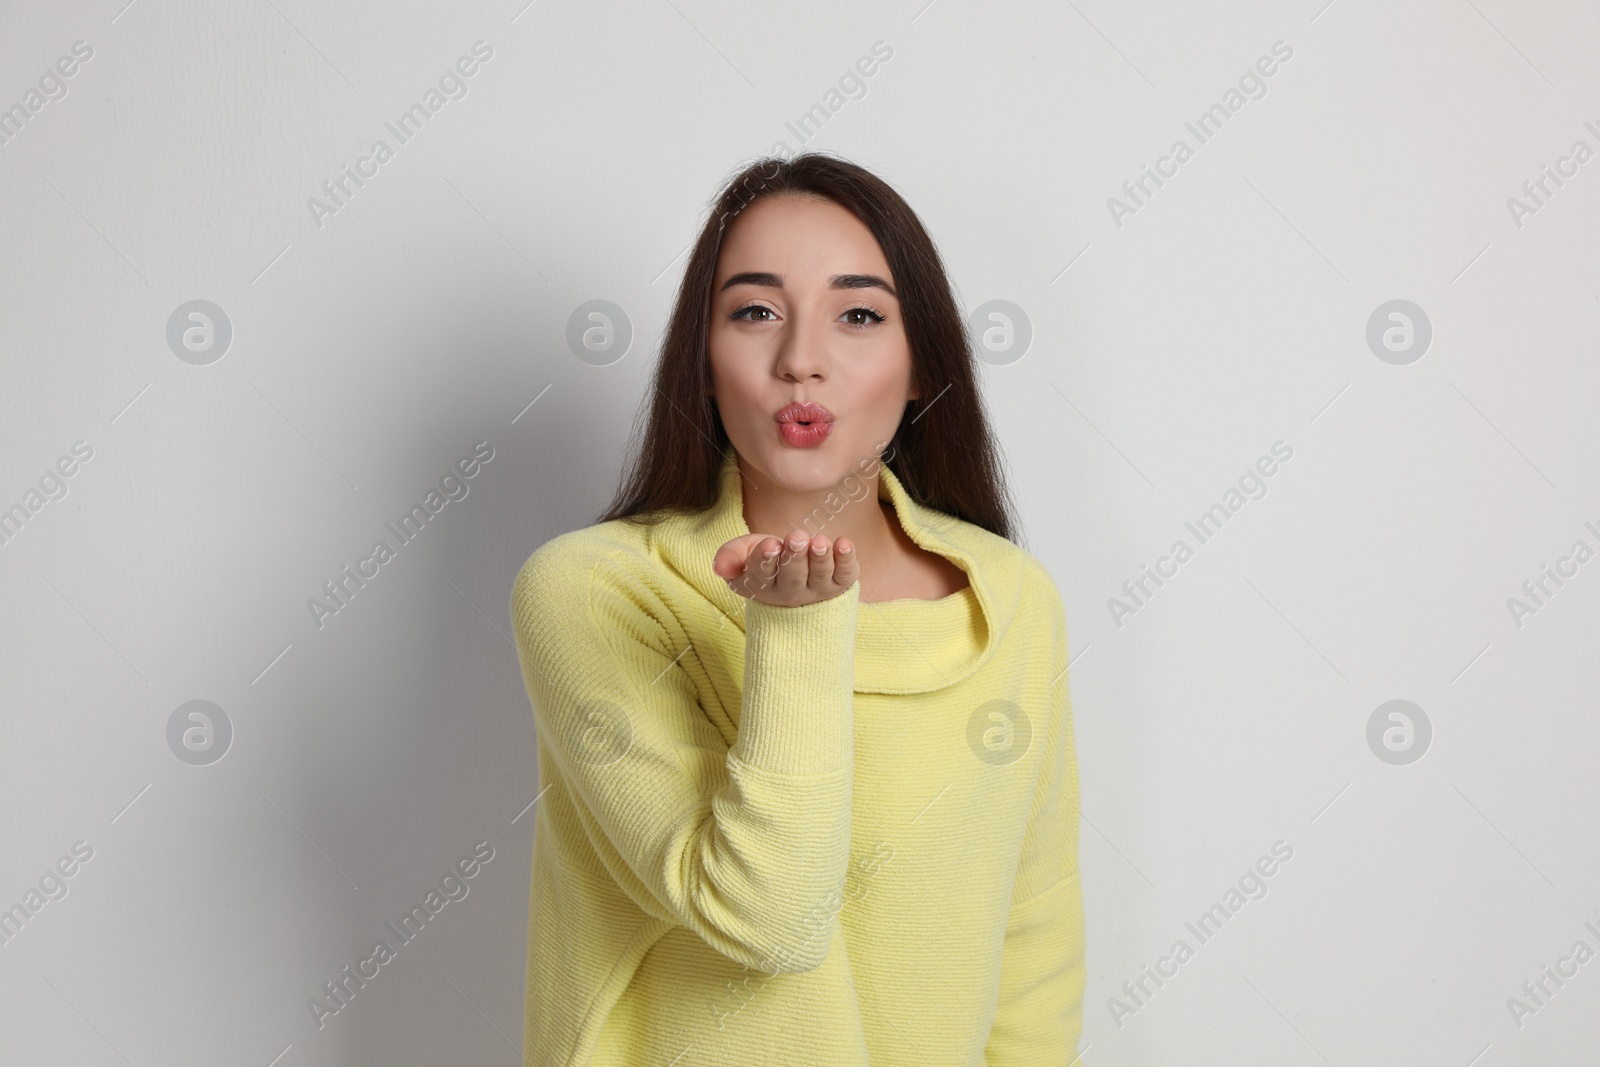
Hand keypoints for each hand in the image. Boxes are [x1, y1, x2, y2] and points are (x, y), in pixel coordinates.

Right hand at [712, 529, 858, 606]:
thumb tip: (720, 567)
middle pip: (793, 576)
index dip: (765, 560)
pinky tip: (844, 544)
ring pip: (820, 575)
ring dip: (820, 558)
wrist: (795, 574)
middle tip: (797, 537)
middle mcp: (790, 592)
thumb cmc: (765, 558)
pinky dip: (847, 560)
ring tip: (819, 541)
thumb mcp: (741, 553)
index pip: (761, 575)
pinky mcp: (840, 583)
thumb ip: (729, 556)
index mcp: (761, 585)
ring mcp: (817, 589)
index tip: (770, 545)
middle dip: (795, 556)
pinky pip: (845, 575)